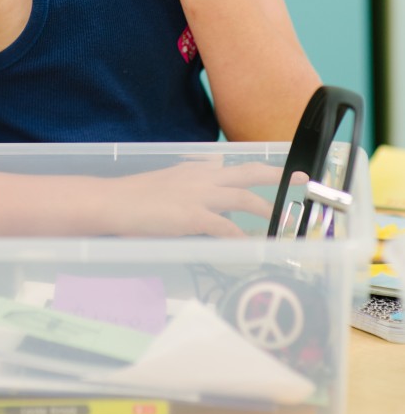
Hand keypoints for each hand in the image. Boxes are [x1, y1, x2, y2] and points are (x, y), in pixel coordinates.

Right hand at [102, 159, 298, 237]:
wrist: (112, 202)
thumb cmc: (133, 197)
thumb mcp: (166, 183)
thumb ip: (189, 184)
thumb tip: (206, 187)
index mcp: (194, 170)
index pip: (231, 166)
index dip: (256, 170)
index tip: (276, 171)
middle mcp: (201, 177)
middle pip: (247, 172)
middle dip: (277, 175)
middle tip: (302, 179)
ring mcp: (198, 196)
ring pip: (243, 198)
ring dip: (266, 209)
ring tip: (281, 222)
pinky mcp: (192, 216)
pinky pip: (225, 228)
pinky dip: (241, 238)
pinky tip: (251, 247)